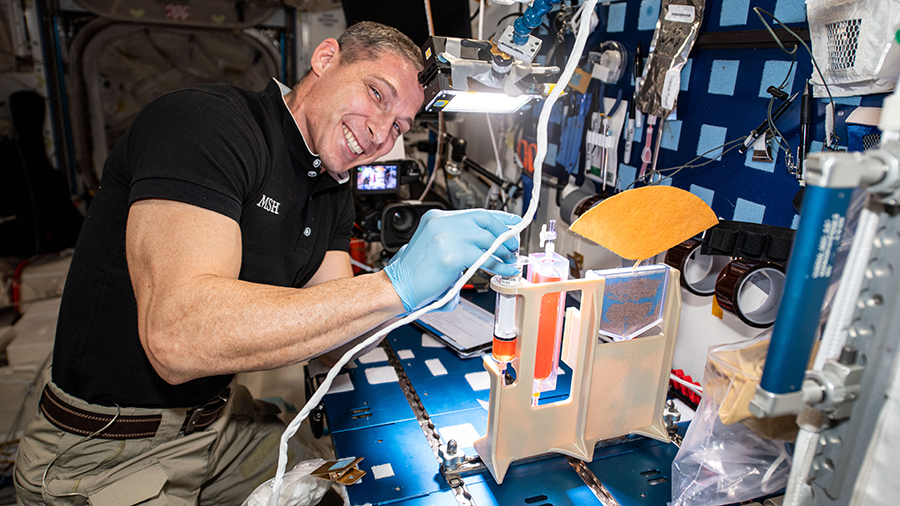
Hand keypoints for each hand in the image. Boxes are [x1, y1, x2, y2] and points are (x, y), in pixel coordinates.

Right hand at [384, 209, 519, 311]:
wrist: (396, 287)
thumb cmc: (415, 274)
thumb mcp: (436, 248)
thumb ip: (457, 242)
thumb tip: (487, 248)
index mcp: (436, 217)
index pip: (474, 212)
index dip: (498, 218)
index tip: (513, 224)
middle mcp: (441, 222)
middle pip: (484, 220)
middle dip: (504, 233)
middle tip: (512, 246)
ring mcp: (446, 236)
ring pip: (488, 237)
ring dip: (503, 250)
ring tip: (509, 260)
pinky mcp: (453, 254)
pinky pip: (485, 257)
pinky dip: (498, 265)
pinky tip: (503, 270)